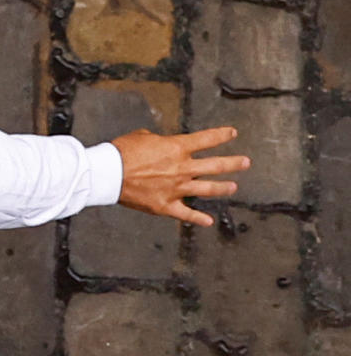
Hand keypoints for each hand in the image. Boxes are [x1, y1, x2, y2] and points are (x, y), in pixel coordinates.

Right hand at [113, 125, 248, 225]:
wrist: (109, 173)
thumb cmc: (121, 152)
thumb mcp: (141, 136)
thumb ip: (157, 141)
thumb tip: (160, 143)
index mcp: (176, 148)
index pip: (206, 139)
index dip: (221, 135)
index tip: (232, 134)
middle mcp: (182, 168)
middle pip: (215, 165)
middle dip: (233, 163)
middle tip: (245, 162)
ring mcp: (176, 188)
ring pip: (207, 189)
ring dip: (223, 188)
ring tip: (233, 187)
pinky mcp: (165, 205)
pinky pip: (186, 214)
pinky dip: (198, 218)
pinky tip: (208, 221)